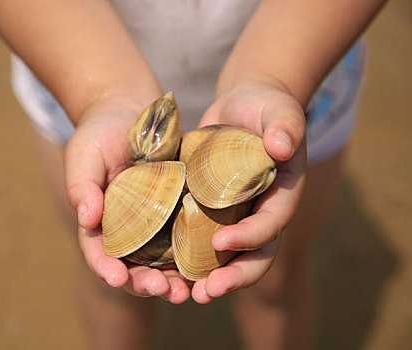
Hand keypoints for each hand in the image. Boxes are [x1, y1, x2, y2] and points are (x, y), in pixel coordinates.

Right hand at [64, 98, 189, 303]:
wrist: (130, 111)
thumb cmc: (99, 133)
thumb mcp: (84, 155)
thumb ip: (82, 186)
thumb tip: (86, 219)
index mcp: (100, 222)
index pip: (99, 252)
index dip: (106, 267)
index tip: (117, 277)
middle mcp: (127, 230)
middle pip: (132, 266)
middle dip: (144, 283)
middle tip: (162, 289)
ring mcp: (154, 223)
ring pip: (161, 261)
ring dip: (172, 280)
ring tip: (187, 292)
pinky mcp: (178, 210)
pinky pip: (187, 238)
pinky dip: (194, 256)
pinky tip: (208, 266)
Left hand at [191, 78, 306, 302]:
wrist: (244, 105)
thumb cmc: (265, 106)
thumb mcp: (278, 110)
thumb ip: (286, 126)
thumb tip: (282, 146)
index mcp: (282, 195)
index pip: (271, 224)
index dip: (250, 237)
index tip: (220, 241)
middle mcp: (261, 212)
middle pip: (254, 255)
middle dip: (233, 277)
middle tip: (206, 292)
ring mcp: (237, 215)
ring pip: (227, 257)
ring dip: (209, 278)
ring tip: (184, 294)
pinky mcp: (213, 210)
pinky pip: (202, 238)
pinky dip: (187, 256)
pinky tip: (165, 270)